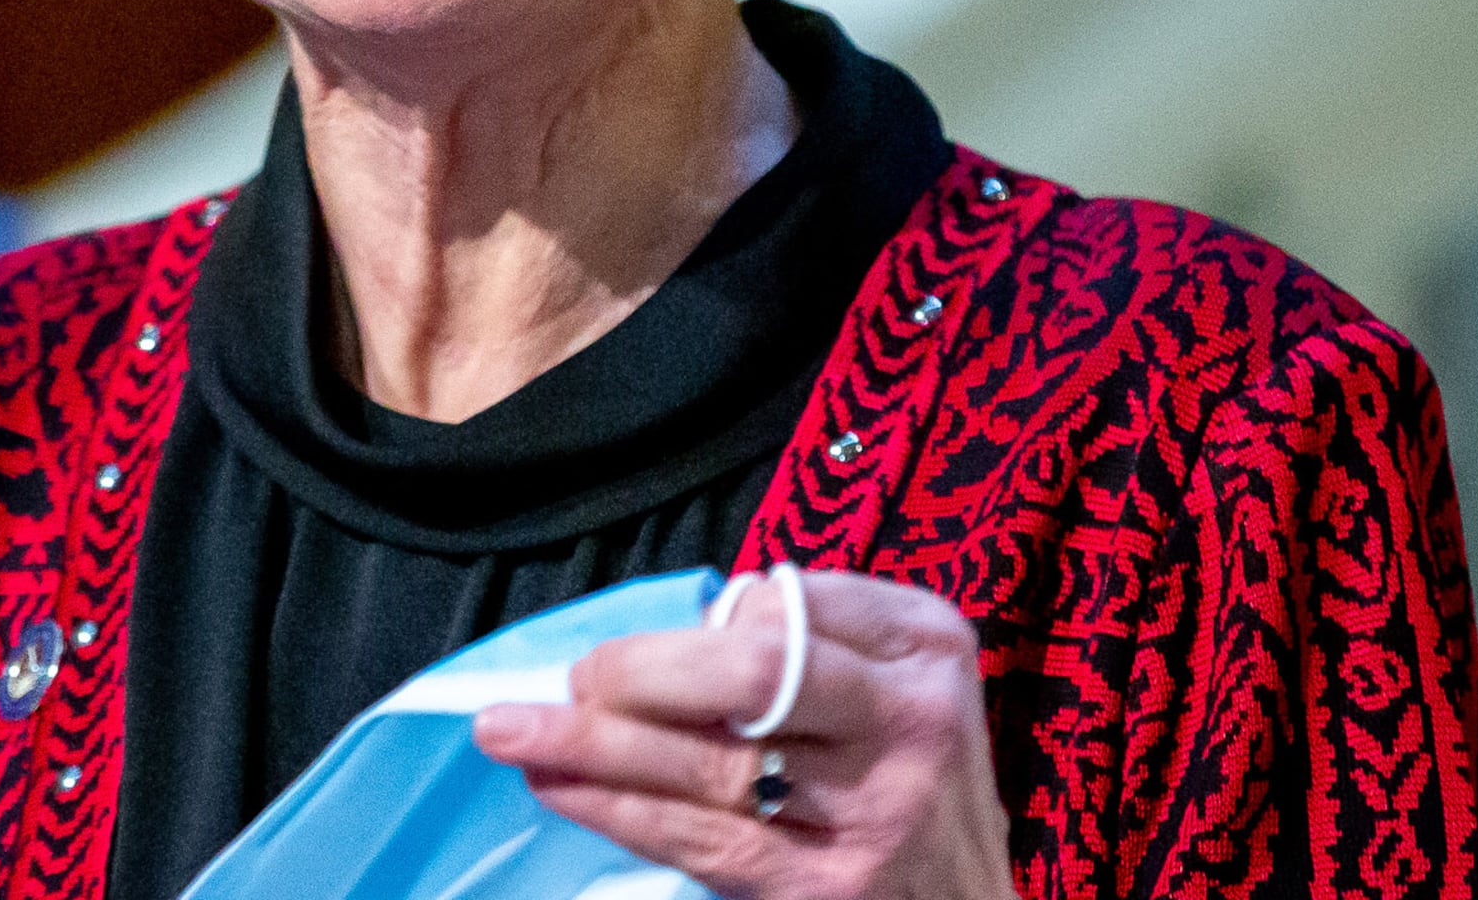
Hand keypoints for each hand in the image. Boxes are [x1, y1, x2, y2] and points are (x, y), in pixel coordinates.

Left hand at [469, 569, 1013, 899]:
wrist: (968, 897)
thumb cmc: (904, 764)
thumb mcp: (892, 672)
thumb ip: (803, 634)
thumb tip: (665, 638)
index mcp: (923, 646)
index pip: (784, 606)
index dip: (695, 627)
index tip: (639, 647)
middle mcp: (909, 722)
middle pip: (748, 676)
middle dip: (637, 673)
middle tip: (574, 681)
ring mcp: (873, 812)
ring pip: (709, 764)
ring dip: (591, 745)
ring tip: (509, 731)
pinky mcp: (826, 888)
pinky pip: (701, 840)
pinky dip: (616, 810)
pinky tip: (560, 787)